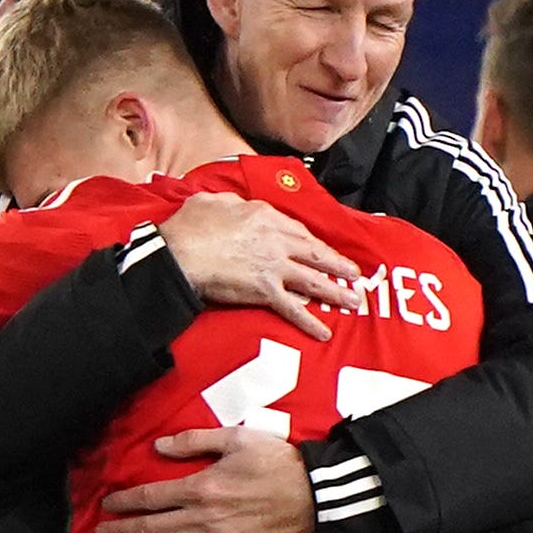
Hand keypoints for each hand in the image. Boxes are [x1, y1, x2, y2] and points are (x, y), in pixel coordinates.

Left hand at [92, 427, 317, 532]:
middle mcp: (201, 520)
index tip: (107, 505)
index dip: (124, 501)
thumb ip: (194, 441)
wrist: (316, 494)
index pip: (149, 497)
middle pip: (150, 528)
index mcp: (200, 488)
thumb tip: (158, 447)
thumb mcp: (236, 438)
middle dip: (120, 532)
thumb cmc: (277, 462)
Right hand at [155, 192, 360, 342]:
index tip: (321, 249)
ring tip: (352, 299)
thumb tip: (229, 204)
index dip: (312, 242)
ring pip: (314, 279)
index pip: (297, 229)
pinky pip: (293, 308)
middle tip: (354, 274)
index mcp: (265, 215)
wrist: (179, 254)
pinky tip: (324, 331)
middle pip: (315, 253)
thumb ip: (228, 202)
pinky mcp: (265, 291)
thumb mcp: (210, 200)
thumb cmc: (188, 227)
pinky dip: (309, 322)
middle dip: (337, 264)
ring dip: (335, 291)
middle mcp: (278, 240)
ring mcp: (275, 266)